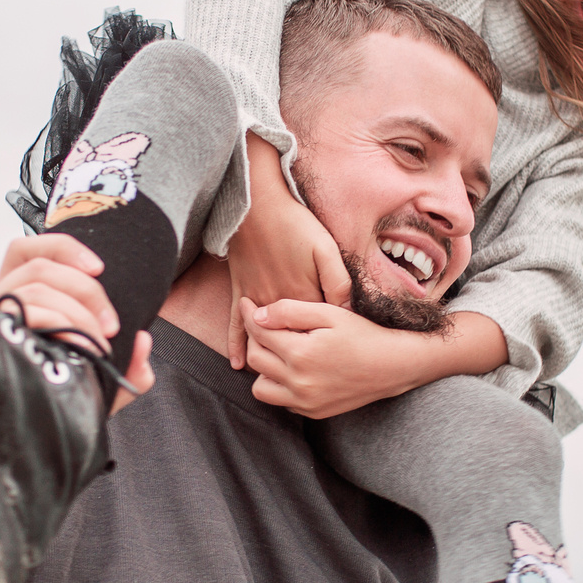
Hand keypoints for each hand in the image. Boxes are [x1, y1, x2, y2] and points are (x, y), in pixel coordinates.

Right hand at [0, 234, 153, 411]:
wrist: (29, 446)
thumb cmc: (57, 407)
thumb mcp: (100, 386)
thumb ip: (130, 366)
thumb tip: (143, 340)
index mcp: (18, 303)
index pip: (26, 252)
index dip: (65, 249)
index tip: (101, 269)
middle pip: (39, 267)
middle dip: (86, 291)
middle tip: (111, 326)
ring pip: (33, 288)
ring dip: (76, 312)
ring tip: (97, 345)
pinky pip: (20, 311)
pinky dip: (54, 320)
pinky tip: (70, 343)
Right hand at [224, 133, 349, 366]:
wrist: (257, 206)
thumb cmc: (296, 224)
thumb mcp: (327, 249)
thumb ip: (338, 282)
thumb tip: (347, 312)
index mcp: (304, 297)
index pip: (317, 333)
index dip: (328, 347)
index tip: (340, 361)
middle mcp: (279, 305)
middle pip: (290, 341)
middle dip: (302, 360)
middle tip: (316, 377)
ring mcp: (257, 300)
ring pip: (263, 338)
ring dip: (270, 358)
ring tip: (280, 377)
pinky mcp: (241, 291)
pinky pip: (235, 324)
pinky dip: (235, 344)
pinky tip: (237, 364)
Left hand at [239, 298, 433, 418]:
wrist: (393, 366)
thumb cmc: (363, 333)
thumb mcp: (329, 313)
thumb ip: (290, 312)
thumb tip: (257, 316)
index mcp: (300, 354)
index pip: (258, 333)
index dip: (249, 315)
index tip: (247, 304)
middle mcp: (298, 383)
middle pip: (255, 359)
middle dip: (254, 339)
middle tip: (263, 325)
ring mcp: (305, 402)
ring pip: (260, 387)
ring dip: (263, 369)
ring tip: (278, 351)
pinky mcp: (312, 412)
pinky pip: (281, 401)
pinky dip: (280, 386)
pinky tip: (294, 369)